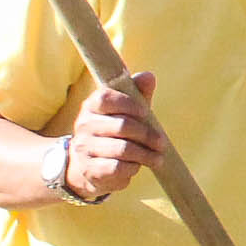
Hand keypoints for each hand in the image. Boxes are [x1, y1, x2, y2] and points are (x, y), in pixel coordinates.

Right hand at [64, 71, 164, 199]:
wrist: (89, 167)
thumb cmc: (113, 134)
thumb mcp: (125, 112)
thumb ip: (137, 93)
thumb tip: (148, 76)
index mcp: (91, 106)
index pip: (106, 98)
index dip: (129, 104)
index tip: (146, 112)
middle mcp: (83, 125)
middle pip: (121, 125)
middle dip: (147, 134)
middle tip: (161, 142)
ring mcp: (84, 148)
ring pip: (122, 149)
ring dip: (146, 154)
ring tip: (158, 158)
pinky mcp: (90, 170)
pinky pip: (118, 167)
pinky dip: (133, 168)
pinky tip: (138, 166)